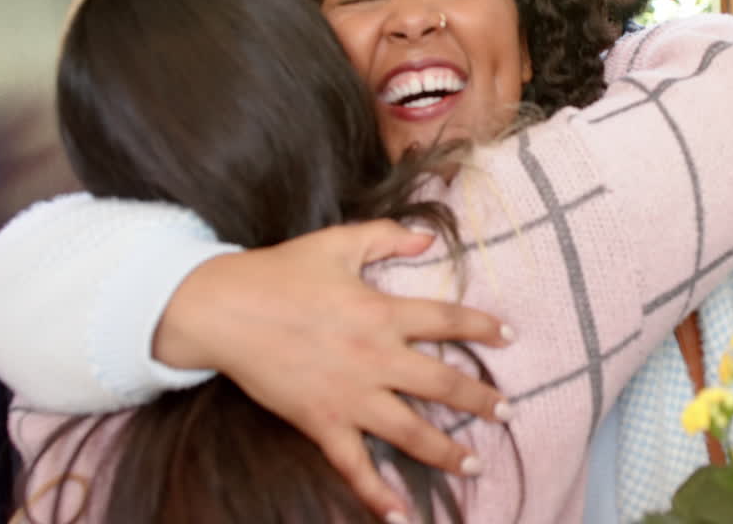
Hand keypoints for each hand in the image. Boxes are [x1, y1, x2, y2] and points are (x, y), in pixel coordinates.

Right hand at [154, 219, 513, 520]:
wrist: (222, 309)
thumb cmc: (280, 272)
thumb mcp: (338, 242)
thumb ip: (387, 237)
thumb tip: (430, 237)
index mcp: (382, 312)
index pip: (447, 321)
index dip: (482, 328)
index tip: (509, 337)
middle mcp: (375, 357)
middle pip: (442, 384)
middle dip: (480, 400)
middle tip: (508, 412)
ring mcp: (349, 394)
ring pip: (410, 430)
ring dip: (446, 451)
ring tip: (475, 464)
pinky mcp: (320, 422)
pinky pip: (354, 465)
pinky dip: (376, 494)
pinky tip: (399, 516)